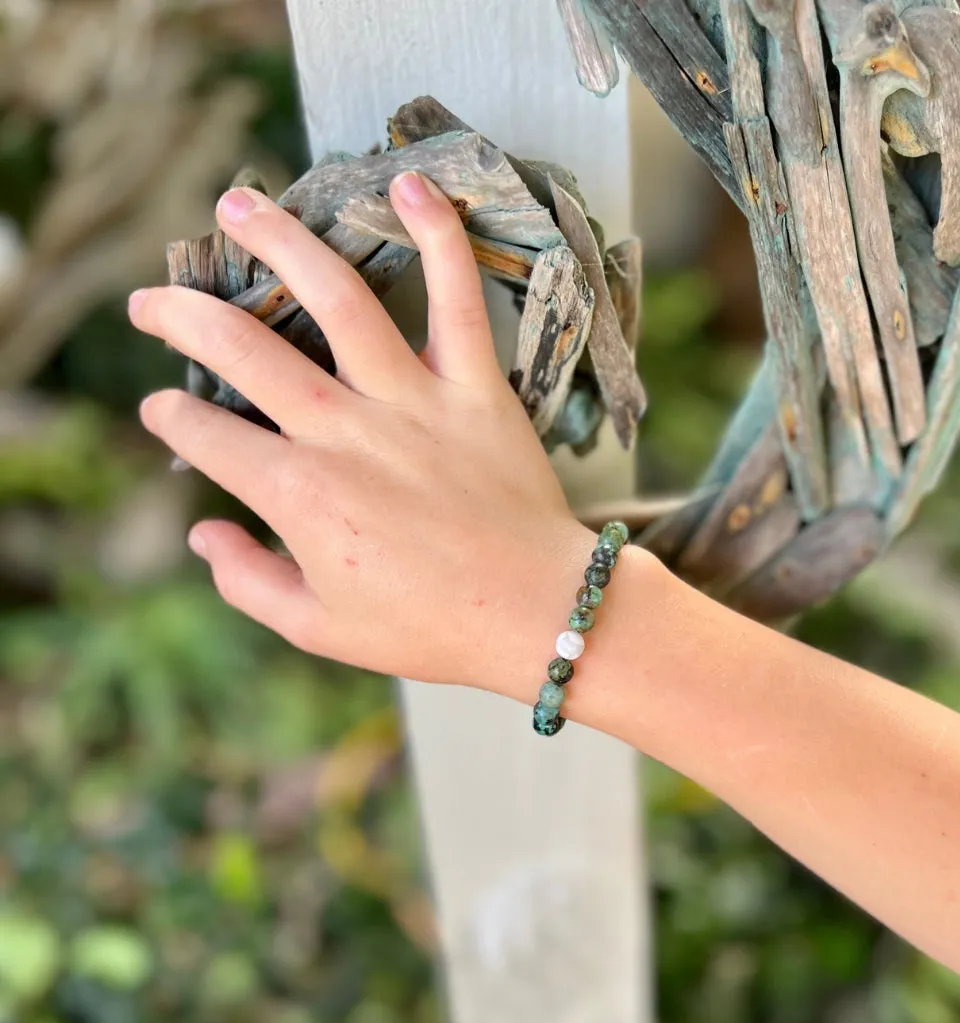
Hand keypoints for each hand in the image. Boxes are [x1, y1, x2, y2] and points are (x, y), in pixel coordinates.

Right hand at [129, 172, 597, 697]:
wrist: (537, 615)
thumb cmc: (431, 628)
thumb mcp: (320, 629)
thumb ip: (248, 581)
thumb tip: (201, 531)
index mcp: (301, 497)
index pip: (207, 438)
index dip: (172, 420)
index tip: (165, 411)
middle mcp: (346, 435)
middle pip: (244, 351)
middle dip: (182, 318)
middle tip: (152, 301)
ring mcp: (414, 403)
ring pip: (335, 300)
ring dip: (280, 243)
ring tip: (239, 204)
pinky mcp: (476, 388)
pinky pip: (458, 299)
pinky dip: (438, 236)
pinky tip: (410, 185)